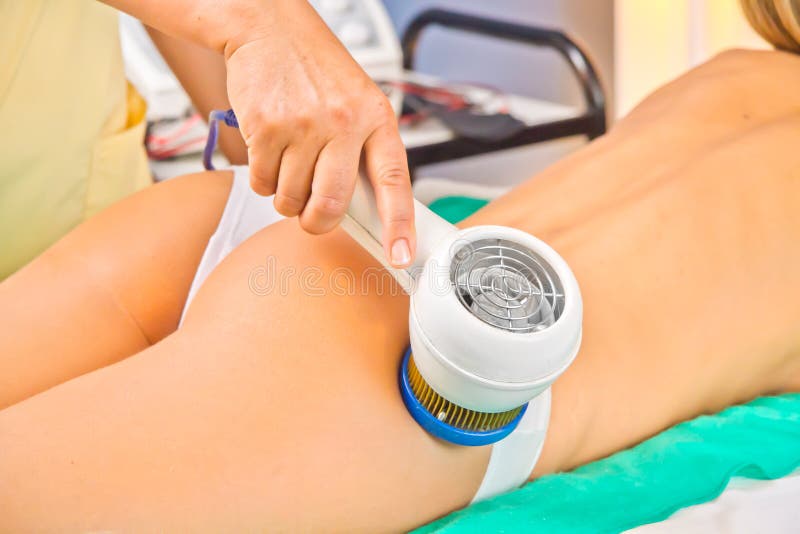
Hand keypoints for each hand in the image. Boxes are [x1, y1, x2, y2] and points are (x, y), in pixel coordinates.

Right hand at [224, 1, 414, 267]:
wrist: (270, 28)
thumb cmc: (317, 71)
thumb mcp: (359, 102)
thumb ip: (365, 152)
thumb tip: (370, 213)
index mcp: (376, 118)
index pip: (394, 182)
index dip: (399, 225)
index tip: (401, 255)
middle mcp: (343, 122)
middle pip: (331, 204)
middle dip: (317, 222)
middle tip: (312, 217)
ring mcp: (303, 125)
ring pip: (291, 199)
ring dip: (286, 198)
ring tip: (289, 165)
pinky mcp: (265, 127)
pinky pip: (261, 183)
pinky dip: (262, 181)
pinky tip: (270, 150)